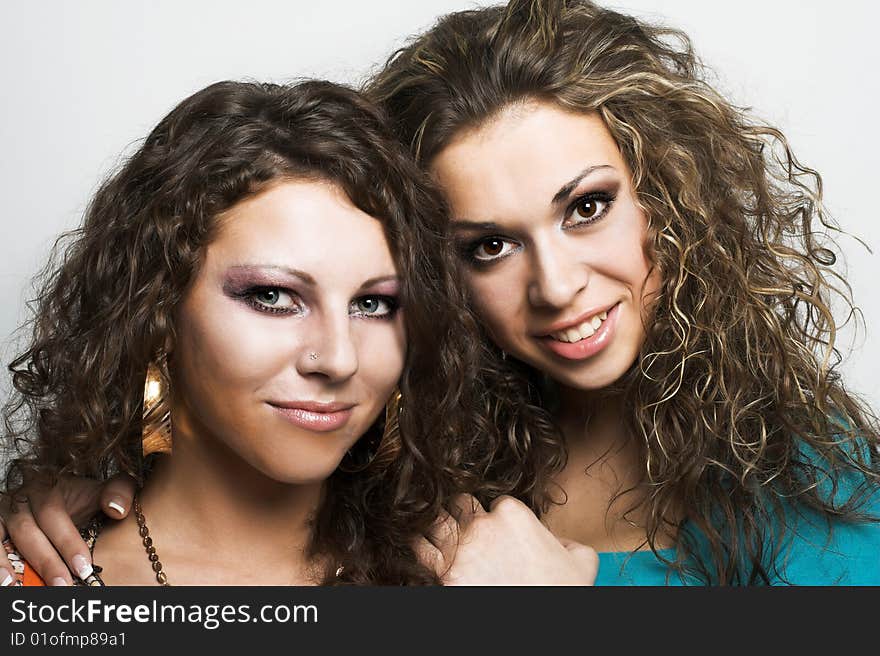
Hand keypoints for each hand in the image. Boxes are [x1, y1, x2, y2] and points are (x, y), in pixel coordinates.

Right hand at [0, 473, 136, 584]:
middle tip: (62, 585)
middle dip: (45, 560)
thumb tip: (116, 509)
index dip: (67, 541)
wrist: (64, 496)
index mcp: (48, 486)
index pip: (53, 513)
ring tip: (13, 586)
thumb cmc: (83, 499)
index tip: (84, 567)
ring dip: (3, 562)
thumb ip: (118, 492)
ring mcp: (1, 514)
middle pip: (26, 529)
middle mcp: (20, 497)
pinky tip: (3, 581)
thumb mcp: (102, 490)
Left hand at [416, 494, 597, 584]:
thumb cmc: (561, 594)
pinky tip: (429, 556)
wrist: (541, 632)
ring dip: (438, 529)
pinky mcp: (443, 574)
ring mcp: (460, 548)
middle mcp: (483, 525)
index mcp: (513, 514)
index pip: (495, 501)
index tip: (498, 534)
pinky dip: (421, 548)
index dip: (496, 518)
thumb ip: (570, 542)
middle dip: (463, 517)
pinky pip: (419, 548)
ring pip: (435, 521)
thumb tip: (561, 543)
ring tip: (443, 541)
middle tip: (469, 535)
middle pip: (459, 504)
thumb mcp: (582, 563)